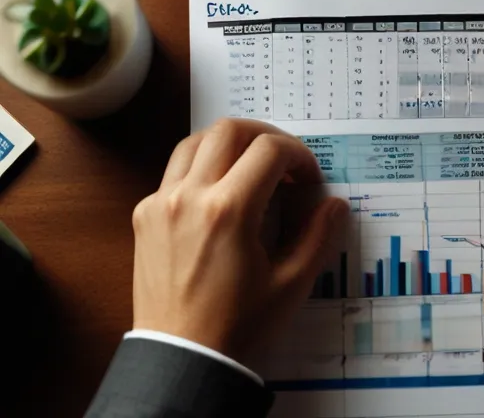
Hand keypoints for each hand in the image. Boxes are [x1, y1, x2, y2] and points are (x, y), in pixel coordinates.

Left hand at [131, 119, 348, 361]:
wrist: (182, 357)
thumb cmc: (238, 325)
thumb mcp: (290, 284)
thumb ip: (318, 237)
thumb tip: (335, 204)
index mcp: (228, 211)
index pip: (270, 150)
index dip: (299, 156)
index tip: (308, 179)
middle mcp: (189, 196)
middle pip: (229, 129)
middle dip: (266, 136)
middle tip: (285, 161)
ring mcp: (161, 202)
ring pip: (196, 140)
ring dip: (230, 143)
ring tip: (252, 167)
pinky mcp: (144, 214)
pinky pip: (174, 170)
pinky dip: (203, 166)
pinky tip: (220, 193)